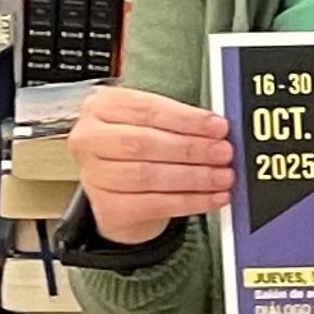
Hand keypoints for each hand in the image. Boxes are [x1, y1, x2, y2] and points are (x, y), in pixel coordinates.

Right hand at [68, 85, 234, 240]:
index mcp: (101, 106)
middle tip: (223, 153)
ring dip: (194, 177)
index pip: (146, 109)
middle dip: (191, 148)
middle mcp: (90, 138)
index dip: (186, 119)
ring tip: (222, 176)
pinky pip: (154, 205)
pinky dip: (190, 201)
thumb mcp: (154, 124)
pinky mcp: (107, 206)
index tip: (218, 127)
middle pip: (144, 143)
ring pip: (148, 175)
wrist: (119, 190)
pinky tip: (212, 198)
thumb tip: (218, 128)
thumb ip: (180, 121)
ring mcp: (94, 174)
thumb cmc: (139, 149)